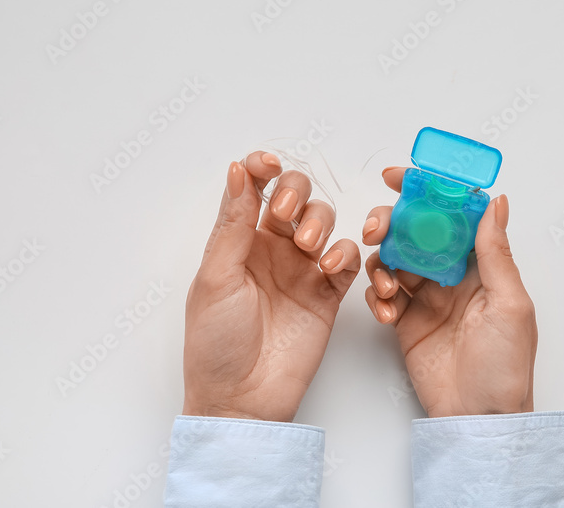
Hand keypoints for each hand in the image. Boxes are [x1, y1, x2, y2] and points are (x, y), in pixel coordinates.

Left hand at [182, 152, 360, 421]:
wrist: (242, 399)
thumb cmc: (216, 344)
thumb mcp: (215, 279)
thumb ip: (233, 224)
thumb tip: (237, 171)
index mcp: (237, 241)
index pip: (252, 188)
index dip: (262, 168)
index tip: (268, 164)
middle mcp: (271, 249)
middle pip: (294, 196)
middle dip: (296, 192)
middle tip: (287, 214)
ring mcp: (301, 270)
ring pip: (323, 220)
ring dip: (319, 221)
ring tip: (309, 247)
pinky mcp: (328, 294)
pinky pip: (347, 259)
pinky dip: (345, 253)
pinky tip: (330, 267)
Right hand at [362, 167, 536, 417]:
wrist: (478, 421)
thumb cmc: (505, 368)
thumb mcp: (510, 305)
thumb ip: (496, 253)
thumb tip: (495, 202)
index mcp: (483, 266)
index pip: (454, 215)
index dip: (429, 191)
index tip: (400, 178)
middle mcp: (454, 276)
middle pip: (416, 231)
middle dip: (393, 223)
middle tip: (377, 229)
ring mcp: (428, 297)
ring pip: (394, 259)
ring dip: (383, 263)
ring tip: (388, 288)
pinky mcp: (406, 321)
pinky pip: (383, 294)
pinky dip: (378, 297)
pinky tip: (388, 312)